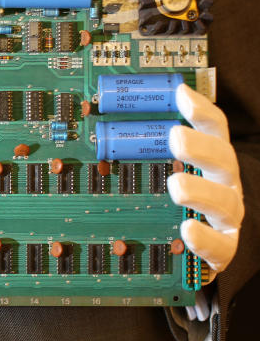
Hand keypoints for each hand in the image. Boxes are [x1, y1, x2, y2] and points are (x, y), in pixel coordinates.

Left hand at [168, 85, 243, 317]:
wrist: (208, 241)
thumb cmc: (182, 197)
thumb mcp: (168, 165)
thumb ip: (148, 143)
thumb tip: (113, 111)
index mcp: (211, 158)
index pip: (213, 128)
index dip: (200, 109)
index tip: (180, 93)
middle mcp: (224, 182)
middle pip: (222, 158)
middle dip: (201, 146)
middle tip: (176, 138)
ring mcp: (227, 215)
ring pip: (225, 201)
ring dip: (201, 191)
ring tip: (176, 185)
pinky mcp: (224, 247)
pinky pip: (220, 244)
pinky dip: (205, 238)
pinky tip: (188, 229)